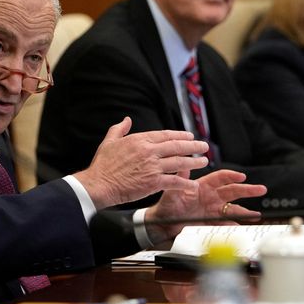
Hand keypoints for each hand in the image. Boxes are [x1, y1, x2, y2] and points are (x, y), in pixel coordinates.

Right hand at [74, 117, 208, 208]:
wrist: (99, 184)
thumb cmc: (102, 166)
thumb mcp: (109, 142)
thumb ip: (119, 129)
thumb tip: (126, 119)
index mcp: (139, 140)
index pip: (165, 135)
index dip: (180, 135)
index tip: (189, 136)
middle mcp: (148, 151)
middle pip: (177, 146)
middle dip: (193, 146)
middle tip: (204, 146)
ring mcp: (152, 166)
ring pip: (180, 162)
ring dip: (194, 162)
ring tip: (204, 161)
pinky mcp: (154, 182)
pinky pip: (175, 181)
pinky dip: (186, 183)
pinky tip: (193, 184)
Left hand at [143, 169, 265, 243]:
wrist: (162, 224)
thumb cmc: (167, 206)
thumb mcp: (171, 192)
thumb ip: (179, 180)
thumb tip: (184, 165)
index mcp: (203, 186)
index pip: (220, 178)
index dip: (231, 176)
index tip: (242, 176)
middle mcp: (211, 197)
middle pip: (232, 191)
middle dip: (247, 190)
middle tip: (261, 189)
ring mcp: (213, 210)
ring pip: (232, 209)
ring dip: (244, 211)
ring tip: (255, 214)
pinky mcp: (212, 223)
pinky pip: (225, 224)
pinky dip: (233, 226)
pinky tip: (240, 228)